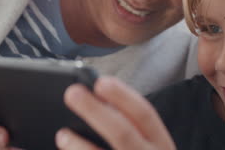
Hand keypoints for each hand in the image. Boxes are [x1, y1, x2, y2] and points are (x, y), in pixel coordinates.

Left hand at [55, 76, 176, 149]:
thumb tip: (99, 102)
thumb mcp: (148, 147)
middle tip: (72, 93)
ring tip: (62, 134)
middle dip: (96, 112)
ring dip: (81, 147)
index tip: (100, 82)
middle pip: (124, 134)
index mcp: (162, 145)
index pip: (145, 114)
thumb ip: (131, 129)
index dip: (123, 96)